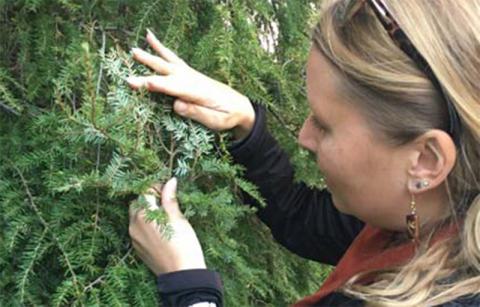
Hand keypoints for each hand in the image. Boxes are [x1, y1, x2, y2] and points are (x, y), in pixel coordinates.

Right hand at [127, 30, 254, 139]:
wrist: (241, 107)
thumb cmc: (228, 116)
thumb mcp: (216, 120)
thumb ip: (197, 112)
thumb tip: (176, 105)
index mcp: (199, 92)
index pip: (174, 88)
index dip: (158, 86)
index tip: (142, 83)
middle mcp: (194, 80)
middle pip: (168, 73)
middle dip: (148, 69)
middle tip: (129, 68)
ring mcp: (192, 75)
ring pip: (169, 62)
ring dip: (152, 54)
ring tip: (134, 48)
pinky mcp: (191, 74)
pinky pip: (173, 59)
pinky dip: (162, 49)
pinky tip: (152, 40)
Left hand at [128, 178, 205, 274]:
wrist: (183, 273)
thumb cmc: (183, 244)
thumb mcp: (178, 218)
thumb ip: (170, 198)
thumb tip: (170, 181)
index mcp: (143, 215)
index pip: (145, 191)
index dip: (157, 187)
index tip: (169, 189)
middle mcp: (134, 225)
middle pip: (137, 204)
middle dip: (149, 199)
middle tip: (166, 201)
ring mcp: (134, 238)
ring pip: (136, 217)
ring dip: (147, 212)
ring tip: (164, 215)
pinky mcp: (137, 248)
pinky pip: (138, 230)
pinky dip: (146, 225)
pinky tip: (160, 229)